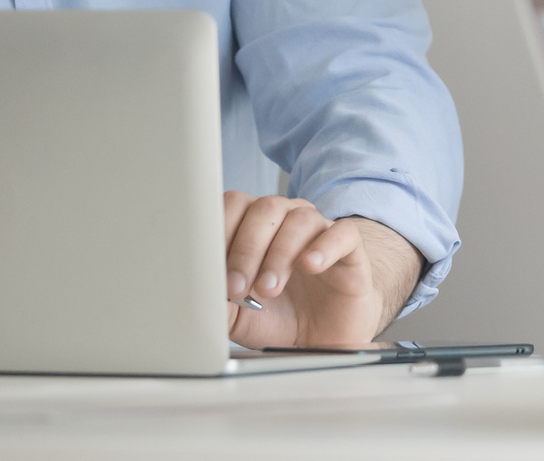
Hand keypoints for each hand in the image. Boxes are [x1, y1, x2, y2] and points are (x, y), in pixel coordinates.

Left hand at [222, 194, 421, 349]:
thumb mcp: (237, 316)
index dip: (220, 231)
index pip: (233, 205)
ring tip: (269, 289)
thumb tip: (193, 295)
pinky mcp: (350, 247)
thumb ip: (216, 303)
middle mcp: (286, 221)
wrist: (322, 337)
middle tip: (238, 287)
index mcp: (254, 228)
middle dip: (246, 249)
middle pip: (265, 209)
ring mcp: (319, 230)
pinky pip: (341, 232)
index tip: (212, 270)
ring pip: (300, 218)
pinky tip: (310, 265)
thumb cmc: (277, 318)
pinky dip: (324, 247)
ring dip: (279, 254)